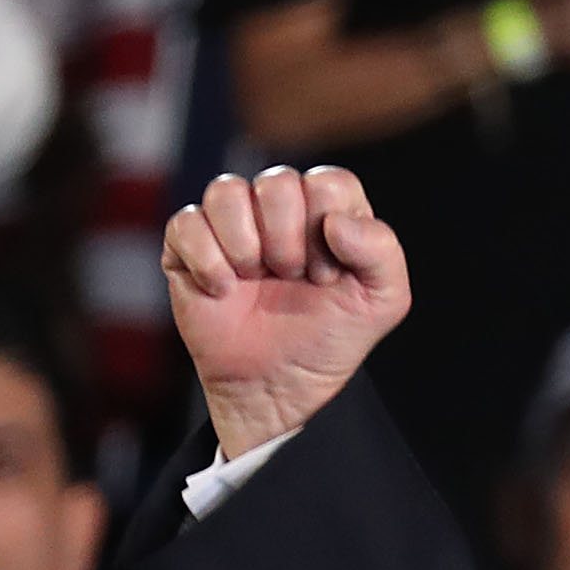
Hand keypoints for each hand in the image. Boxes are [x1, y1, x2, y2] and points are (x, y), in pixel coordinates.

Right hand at [163, 165, 410, 456]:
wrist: (277, 387)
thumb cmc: (328, 339)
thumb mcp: (382, 303)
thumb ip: (382, 252)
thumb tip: (337, 221)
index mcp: (327, 212)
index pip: (328, 182)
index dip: (329, 229)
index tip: (328, 275)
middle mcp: (277, 209)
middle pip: (277, 183)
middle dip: (288, 239)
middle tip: (292, 278)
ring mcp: (230, 224)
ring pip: (226, 192)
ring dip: (246, 245)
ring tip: (257, 279)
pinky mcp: (187, 245)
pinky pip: (187, 223)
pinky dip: (208, 261)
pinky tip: (223, 290)